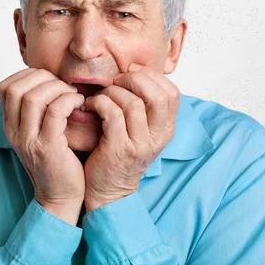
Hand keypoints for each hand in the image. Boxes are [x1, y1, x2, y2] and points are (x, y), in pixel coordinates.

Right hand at [0, 68, 85, 224]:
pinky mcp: (47, 148)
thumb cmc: (57, 159)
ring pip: (33, 97)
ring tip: (73, 95)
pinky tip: (79, 104)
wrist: (61, 197)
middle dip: (43, 78)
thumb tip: (49, 78)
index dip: (29, 75)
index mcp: (10, 125)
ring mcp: (28, 140)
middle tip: (63, 86)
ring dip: (58, 88)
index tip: (51, 80)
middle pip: (16, 88)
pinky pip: (54, 112)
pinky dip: (68, 100)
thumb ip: (38, 109)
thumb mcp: (39, 132)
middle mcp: (14, 132)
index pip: (6, 86)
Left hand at [83, 64, 179, 211]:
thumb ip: (144, 107)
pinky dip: (100, 102)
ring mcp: (140, 145)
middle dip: (134, 79)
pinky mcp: (119, 149)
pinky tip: (92, 105)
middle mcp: (158, 138)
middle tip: (116, 80)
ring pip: (133, 103)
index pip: (172, 93)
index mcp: (166, 130)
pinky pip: (112, 114)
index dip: (152, 76)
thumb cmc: (119, 154)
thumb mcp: (141, 132)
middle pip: (157, 95)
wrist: (108, 192)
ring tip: (101, 95)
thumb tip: (135, 72)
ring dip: (113, 91)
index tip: (132, 73)